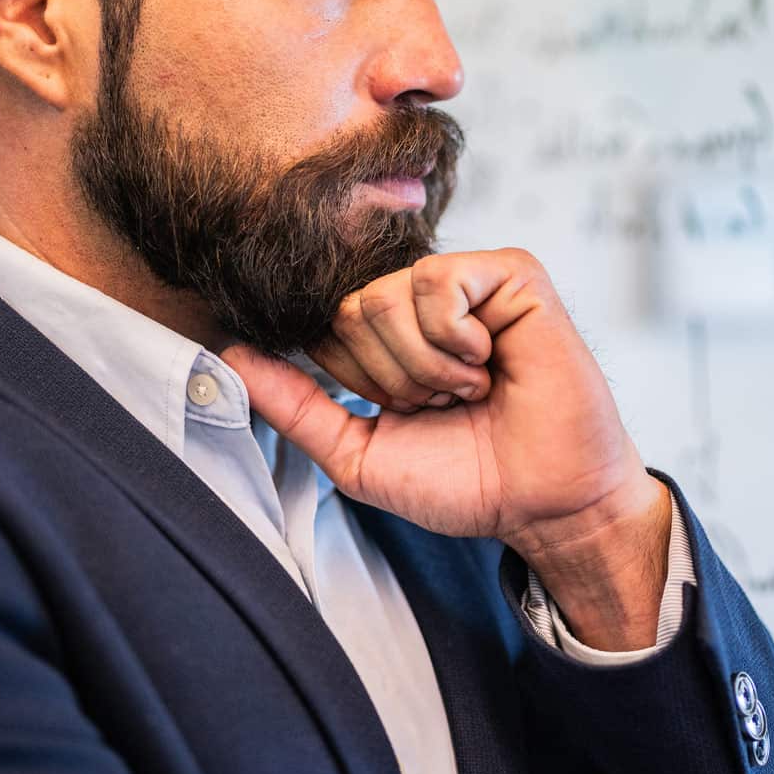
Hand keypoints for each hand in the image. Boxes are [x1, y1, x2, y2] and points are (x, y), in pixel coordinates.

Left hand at [220, 248, 672, 647]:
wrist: (545, 500)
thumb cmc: (466, 481)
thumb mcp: (357, 453)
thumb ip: (293, 406)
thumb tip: (228, 359)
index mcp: (386, 338)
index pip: (323, 329)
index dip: (356, 382)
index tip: (408, 414)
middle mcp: (422, 302)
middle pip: (351, 309)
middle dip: (393, 377)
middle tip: (448, 402)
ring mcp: (468, 282)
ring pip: (389, 294)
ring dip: (428, 366)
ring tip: (473, 386)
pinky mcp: (511, 273)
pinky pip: (439, 280)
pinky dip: (456, 338)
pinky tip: (490, 360)